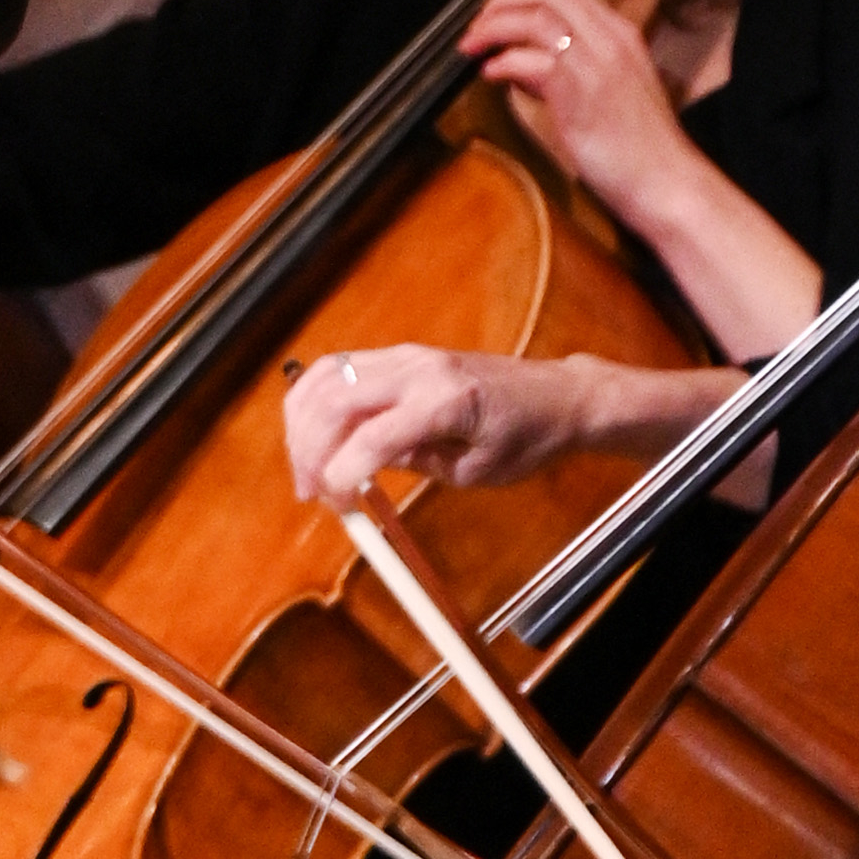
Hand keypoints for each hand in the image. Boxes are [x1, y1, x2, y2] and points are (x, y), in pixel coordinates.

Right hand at [281, 341, 622, 505]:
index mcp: (446, 402)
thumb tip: (357, 469)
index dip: (341, 475)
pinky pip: (338, 368)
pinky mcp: (398, 353)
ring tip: (305, 464)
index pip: (372, 437)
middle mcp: (419, 369)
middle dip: (308, 449)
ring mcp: (405, 354)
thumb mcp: (476, 470)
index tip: (334, 505)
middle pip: (334, 401)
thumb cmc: (526, 437)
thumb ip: (415, 463)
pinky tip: (312, 432)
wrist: (555, 394)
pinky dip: (314, 399)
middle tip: (309, 490)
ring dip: (302, 422)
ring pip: (326, 377)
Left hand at [461, 0, 695, 218]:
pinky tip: (491, 75)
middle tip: (477, 25)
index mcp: (622, 36)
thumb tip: (519, 63)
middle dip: (504, 2)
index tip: (496, 10)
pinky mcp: (583, 92)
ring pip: (537, 20)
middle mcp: (612, 40)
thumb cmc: (639, 149)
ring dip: (495, 28)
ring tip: (473, 46)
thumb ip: (567, 71)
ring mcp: (599, 63)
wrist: (669, 183)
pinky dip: (504, 62)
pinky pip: (532, 61)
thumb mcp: (608, 94)